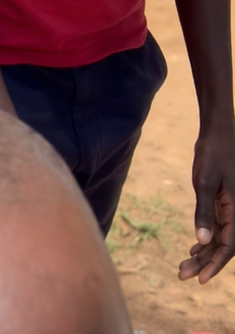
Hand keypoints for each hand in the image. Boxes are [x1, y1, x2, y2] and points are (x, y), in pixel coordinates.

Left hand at [179, 127, 234, 282]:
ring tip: (183, 267)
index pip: (228, 246)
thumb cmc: (213, 154)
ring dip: (203, 253)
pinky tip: (194, 249)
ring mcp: (230, 208)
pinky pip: (217, 228)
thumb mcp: (204, 181)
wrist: (218, 132)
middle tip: (182, 275)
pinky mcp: (223, 202)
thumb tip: (202, 241)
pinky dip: (205, 240)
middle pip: (222, 246)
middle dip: (204, 263)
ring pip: (219, 238)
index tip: (200, 279)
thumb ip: (203, 211)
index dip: (215, 264)